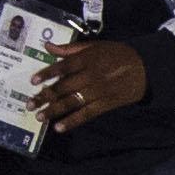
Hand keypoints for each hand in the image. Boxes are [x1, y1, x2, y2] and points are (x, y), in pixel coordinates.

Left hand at [32, 36, 150, 130]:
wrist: (145, 68)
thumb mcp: (95, 46)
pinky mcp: (106, 104)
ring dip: (55, 110)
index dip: (48, 74)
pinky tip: (59, 127)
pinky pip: (87, 114)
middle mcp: (91, 76)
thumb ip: (70, 49)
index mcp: (87, 59)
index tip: (33, 81)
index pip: (63, 67)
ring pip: (73, 102)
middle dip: (46, 96)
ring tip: (39, 117)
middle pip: (64, 87)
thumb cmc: (116, 54)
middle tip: (29, 104)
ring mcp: (98, 92)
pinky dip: (73, 121)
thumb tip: (47, 46)